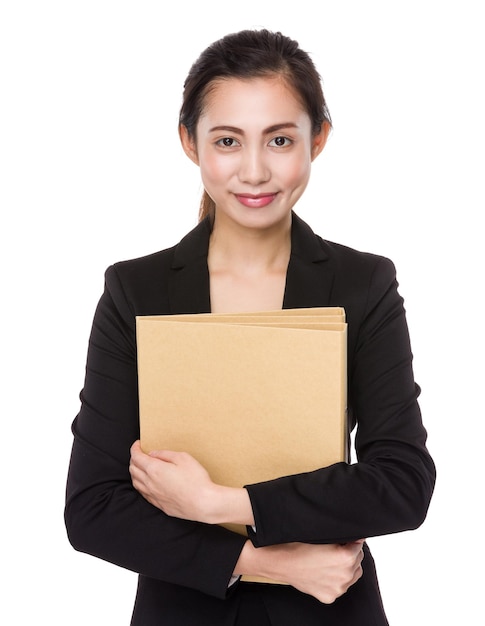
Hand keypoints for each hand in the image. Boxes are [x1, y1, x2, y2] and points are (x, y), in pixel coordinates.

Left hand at [129, 440, 215, 521]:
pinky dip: (141, 485)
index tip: (138, 444)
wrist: (203, 503)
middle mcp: (150, 483)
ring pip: (135, 483)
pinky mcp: (159, 505)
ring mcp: (153, 496)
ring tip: (141, 467)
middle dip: (134, 459)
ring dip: (135, 472)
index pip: (137, 457)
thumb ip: (166, 454)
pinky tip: (147, 483)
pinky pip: (143, 493)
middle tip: (140, 453)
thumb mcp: (183, 458)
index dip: (135, 448)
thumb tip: (153, 454)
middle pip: (133, 469)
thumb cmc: (196, 480)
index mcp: (155, 470)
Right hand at [235, 539, 364, 603]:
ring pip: (353, 574)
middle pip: (358, 559)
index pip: (359, 544)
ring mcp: (338, 588)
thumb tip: (353, 535)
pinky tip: (325, 571)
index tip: (348, 537)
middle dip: (350, 552)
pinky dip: (337, 579)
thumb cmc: (298, 546)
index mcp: (345, 557)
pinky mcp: (329, 596)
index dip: (353, 539)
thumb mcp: (322, 535)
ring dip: (347, 567)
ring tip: (331, 559)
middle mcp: (344, 575)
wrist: (281, 562)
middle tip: (337, 547)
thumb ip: (340, 535)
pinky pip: (341, 586)